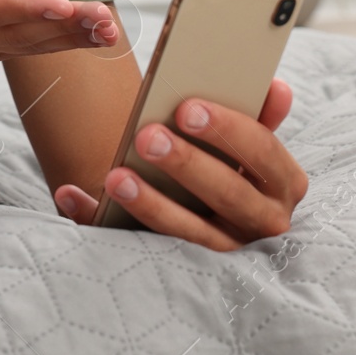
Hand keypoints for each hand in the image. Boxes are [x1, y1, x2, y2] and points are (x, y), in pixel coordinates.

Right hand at [0, 0, 118, 118]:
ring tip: (112, 30)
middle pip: (22, 30)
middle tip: (107, 22)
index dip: (23, 8)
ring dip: (73, 37)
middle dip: (66, 27)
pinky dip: (61, 41)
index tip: (60, 7)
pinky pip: (29, 48)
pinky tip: (92, 35)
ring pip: (32, 43)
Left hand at [52, 79, 307, 250]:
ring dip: (151, 204)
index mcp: (283, 182)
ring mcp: (228, 249)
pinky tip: (72, 194)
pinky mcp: (186, 267)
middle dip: (187, 164)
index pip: (262, 151)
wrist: (221, 217)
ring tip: (115, 177)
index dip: (227, 129)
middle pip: (228, 194)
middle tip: (147, 136)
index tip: (186, 108)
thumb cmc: (236, 166)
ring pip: (191, 232)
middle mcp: (263, 221)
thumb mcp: (252, 145)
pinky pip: (141, 246)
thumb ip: (261, 116)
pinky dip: (100, 219)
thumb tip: (276, 87)